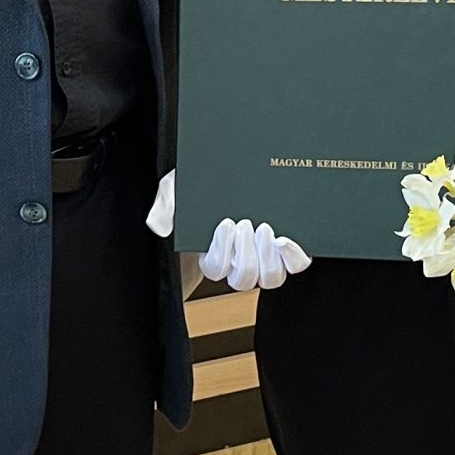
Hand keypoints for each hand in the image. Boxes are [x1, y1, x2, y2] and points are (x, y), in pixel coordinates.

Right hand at [146, 170, 311, 292]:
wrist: (235, 175)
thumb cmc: (203, 187)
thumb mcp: (177, 190)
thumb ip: (165, 206)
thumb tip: (158, 226)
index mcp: (213, 255)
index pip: (215, 268)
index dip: (220, 253)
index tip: (225, 224)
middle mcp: (240, 262)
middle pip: (244, 280)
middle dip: (244, 255)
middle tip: (245, 223)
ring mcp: (266, 257)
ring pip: (270, 279)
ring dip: (268, 259)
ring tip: (265, 229)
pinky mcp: (288, 249)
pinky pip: (295, 265)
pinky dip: (293, 258)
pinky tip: (285, 240)